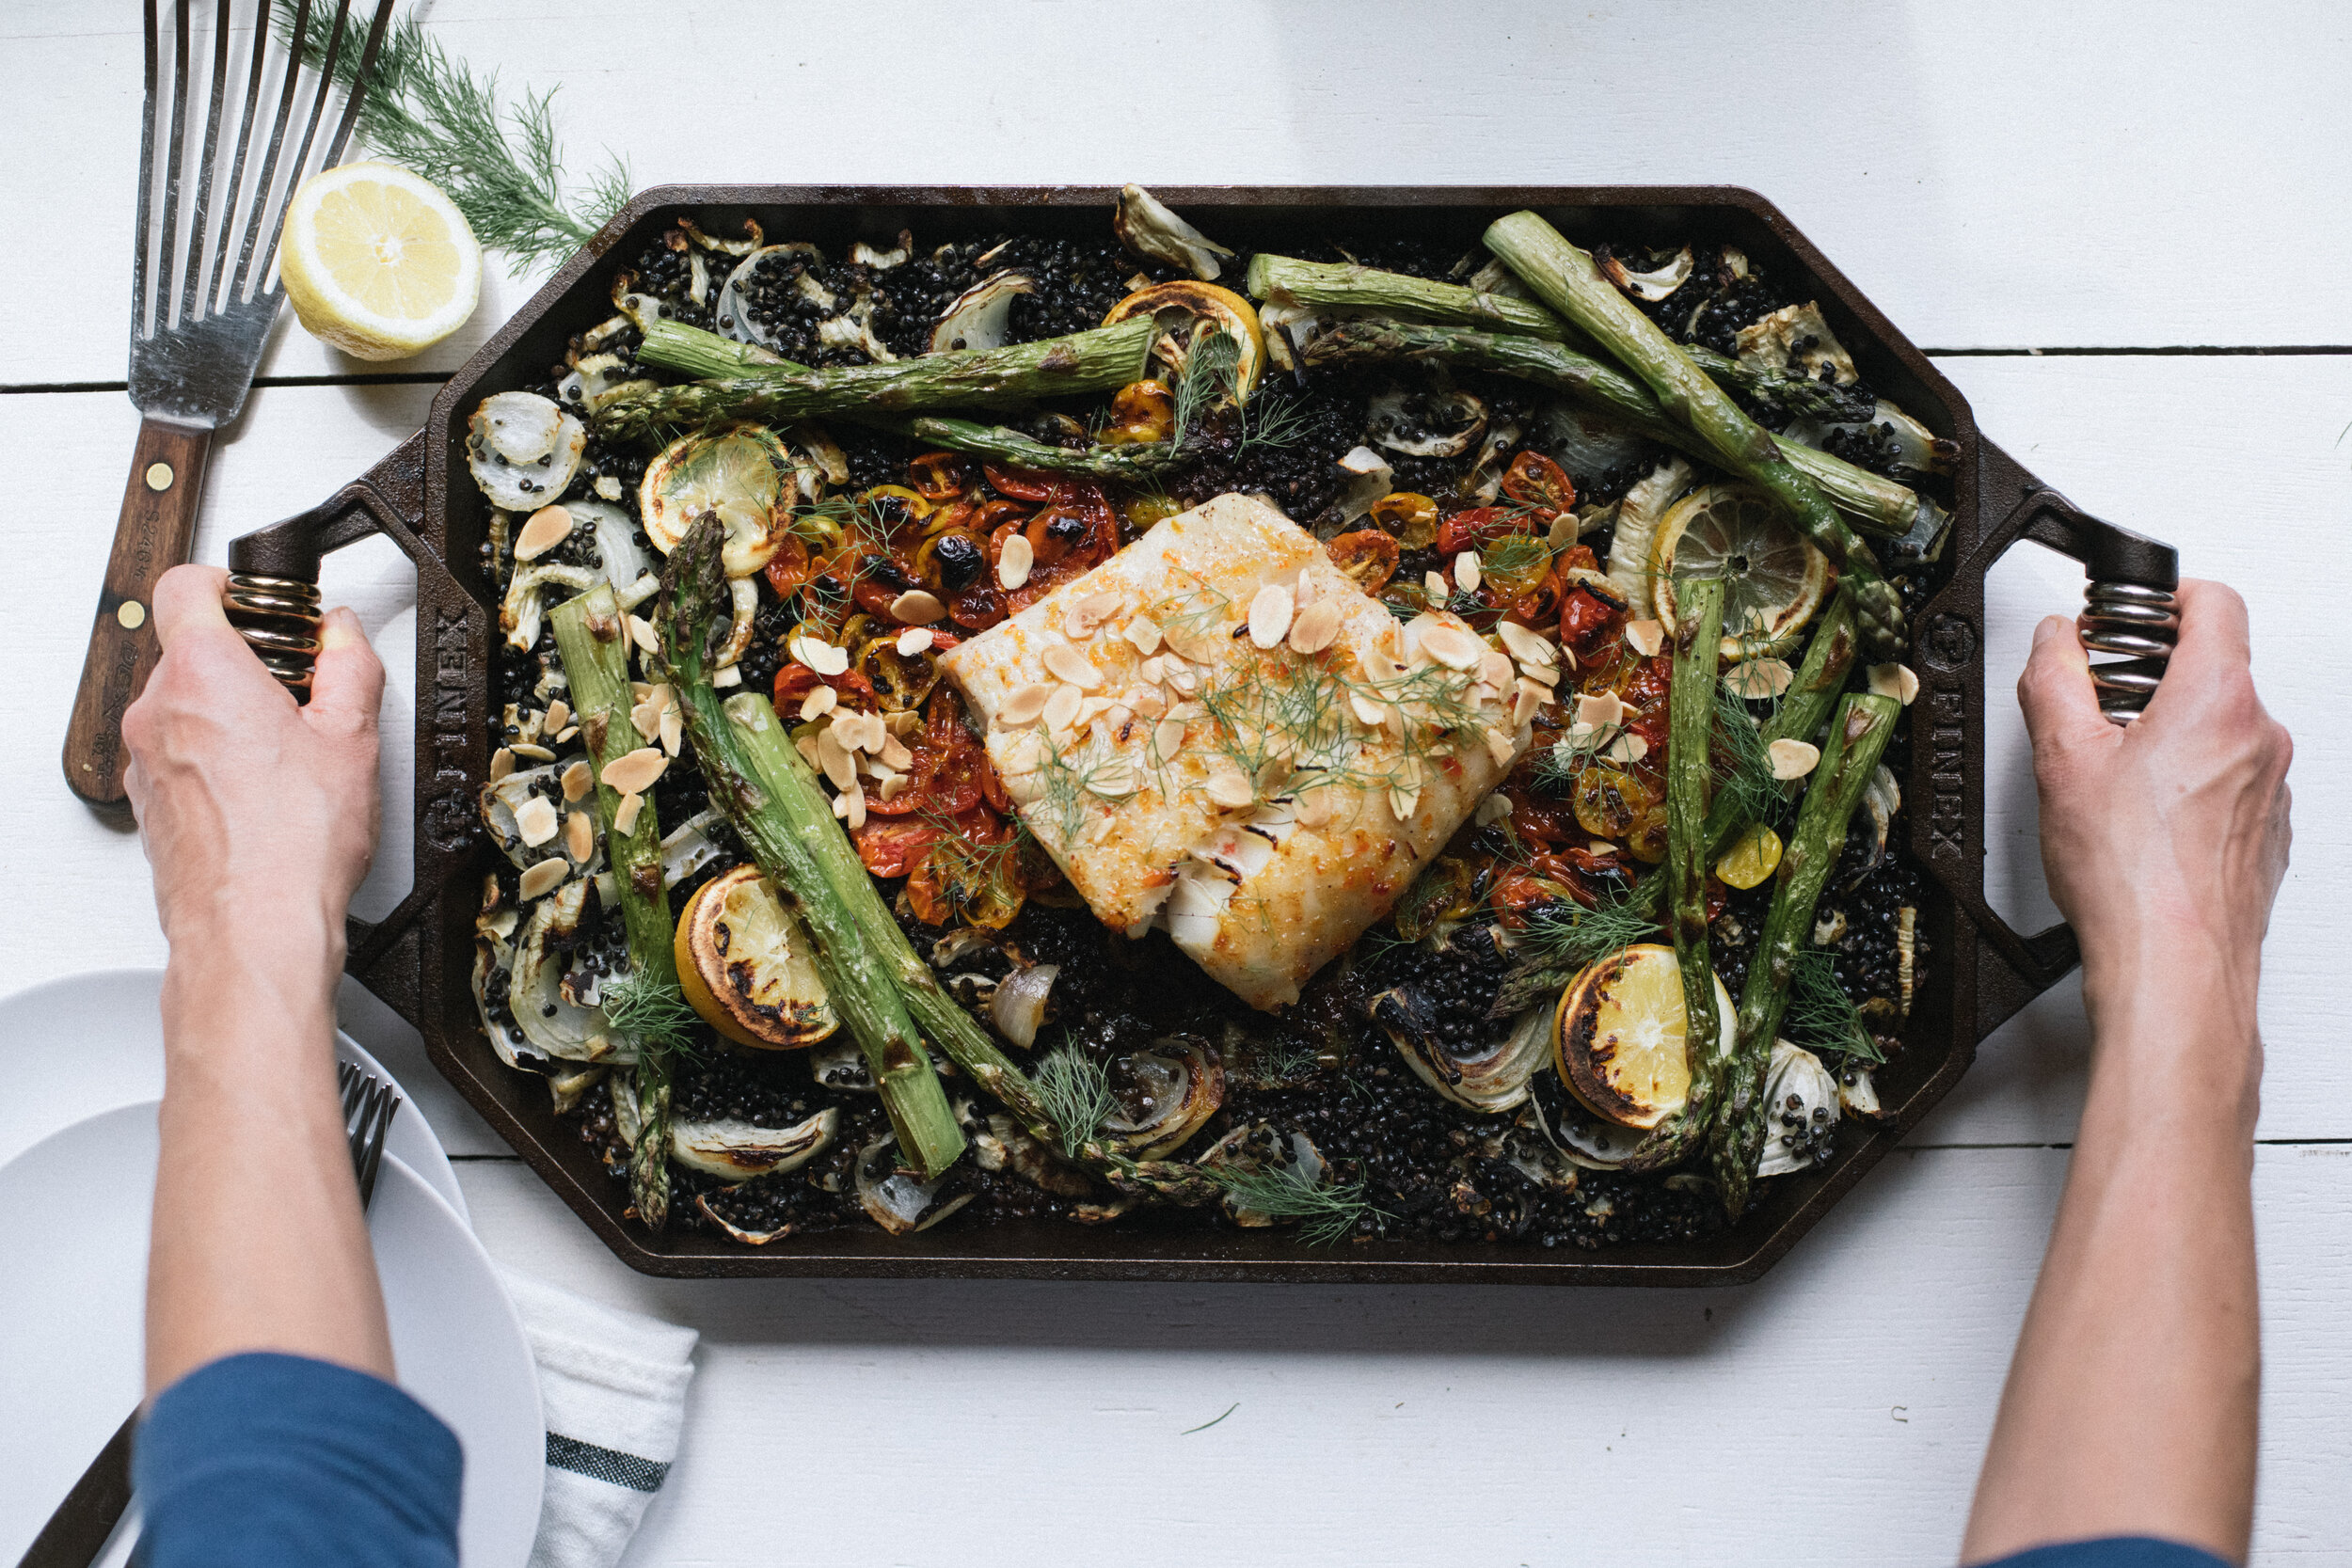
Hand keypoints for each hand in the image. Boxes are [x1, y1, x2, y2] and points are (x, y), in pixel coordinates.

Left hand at [122, 565, 384, 954]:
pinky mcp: (147, 800)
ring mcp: (144, 758)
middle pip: (189, 649)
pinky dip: (213, 757)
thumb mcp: (353, 737)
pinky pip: (177, 753)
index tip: (264, 605)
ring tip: (288, 751)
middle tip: (298, 689)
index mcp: (203, 674)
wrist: (254, 929)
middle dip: (245, 660)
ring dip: (229, 712)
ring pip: (183, 704)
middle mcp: (157, 710)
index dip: (229, 584)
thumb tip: (344, 635)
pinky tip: (265, 791)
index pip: (186, 585)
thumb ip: (349, 665)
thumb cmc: (293, 846)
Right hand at [2017, 578, 2290, 987]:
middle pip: (2216, 667)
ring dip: (2175, 735)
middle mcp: (2261, 736)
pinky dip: (2193, 786)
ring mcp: (2274, 787)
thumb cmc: (2132, 876)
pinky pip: (2233, 782)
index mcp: (2217, 700)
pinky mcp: (2268, 830)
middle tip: (2102, 708)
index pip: (2214, 600)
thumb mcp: (2061, 758)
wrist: (2174, 963)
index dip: (2167, 595)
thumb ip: (2055, 679)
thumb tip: (2056, 642)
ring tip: (2117, 778)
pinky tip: (2144, 823)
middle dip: (2156, 676)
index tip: (2132, 616)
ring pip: (2225, 729)